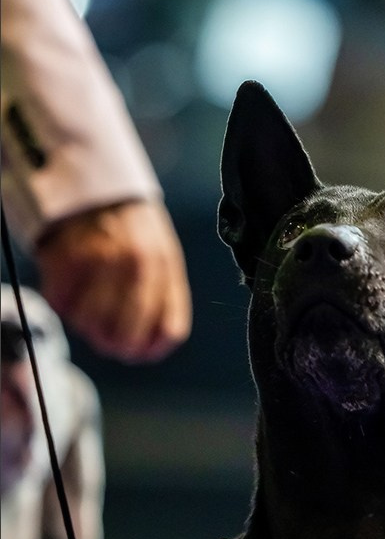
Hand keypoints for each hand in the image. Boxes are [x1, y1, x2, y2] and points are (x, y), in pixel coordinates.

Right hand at [35, 200, 191, 362]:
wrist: (98, 185)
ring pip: (91, 325)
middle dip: (115, 346)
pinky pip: (61, 303)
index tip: (138, 352)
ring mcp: (102, 261)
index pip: (169, 330)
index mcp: (167, 267)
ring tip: (87, 307)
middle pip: (127, 336)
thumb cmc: (132, 228)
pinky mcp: (68, 256)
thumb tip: (155, 346)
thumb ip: (165, 297)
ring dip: (86, 325)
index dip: (151, 350)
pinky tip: (70, 288)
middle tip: (106, 340)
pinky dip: (62, 303)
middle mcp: (138, 265)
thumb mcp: (163, 255)